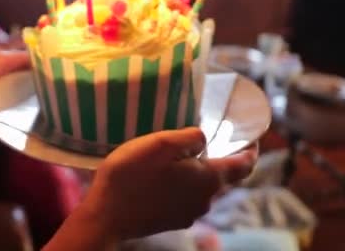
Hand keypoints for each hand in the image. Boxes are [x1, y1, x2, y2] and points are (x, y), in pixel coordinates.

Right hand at [76, 128, 254, 243]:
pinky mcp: (172, 220)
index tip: (250, 135)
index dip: (250, 148)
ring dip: (195, 171)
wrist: (105, 216)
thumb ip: (190, 137)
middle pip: (221, 176)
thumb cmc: (131, 175)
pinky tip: (160, 176)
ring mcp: (188, 213)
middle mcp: (205, 200)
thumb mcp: (160, 144)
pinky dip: (181, 184)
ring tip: (175, 155)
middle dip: (217, 156)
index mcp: (208, 179)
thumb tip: (204, 138)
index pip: (244, 164)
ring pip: (201, 187)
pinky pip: (185, 197)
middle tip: (202, 138)